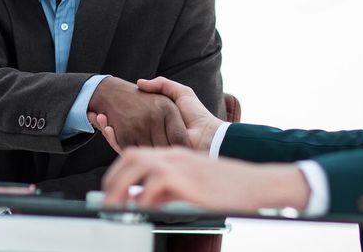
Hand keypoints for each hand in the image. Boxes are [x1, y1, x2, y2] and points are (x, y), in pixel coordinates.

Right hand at [93, 77, 223, 151]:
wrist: (209, 136)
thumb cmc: (197, 114)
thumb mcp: (181, 94)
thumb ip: (164, 85)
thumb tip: (141, 83)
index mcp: (159, 122)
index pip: (137, 115)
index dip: (122, 110)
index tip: (110, 104)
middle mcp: (151, 133)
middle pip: (127, 127)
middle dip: (111, 121)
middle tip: (98, 111)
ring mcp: (148, 143)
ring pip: (122, 137)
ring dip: (108, 128)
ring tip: (98, 115)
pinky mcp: (147, 152)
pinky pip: (124, 146)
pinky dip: (112, 137)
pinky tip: (105, 125)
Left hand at [101, 148, 310, 212]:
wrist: (256, 184)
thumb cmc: (228, 188)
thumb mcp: (191, 188)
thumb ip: (166, 192)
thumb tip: (142, 202)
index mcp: (174, 155)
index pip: (136, 153)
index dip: (116, 166)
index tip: (106, 184)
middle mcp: (174, 155)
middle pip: (131, 155)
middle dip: (112, 177)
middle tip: (105, 198)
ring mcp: (180, 163)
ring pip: (137, 163)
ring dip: (120, 185)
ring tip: (114, 205)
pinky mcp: (187, 178)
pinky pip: (155, 183)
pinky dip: (142, 197)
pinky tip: (140, 209)